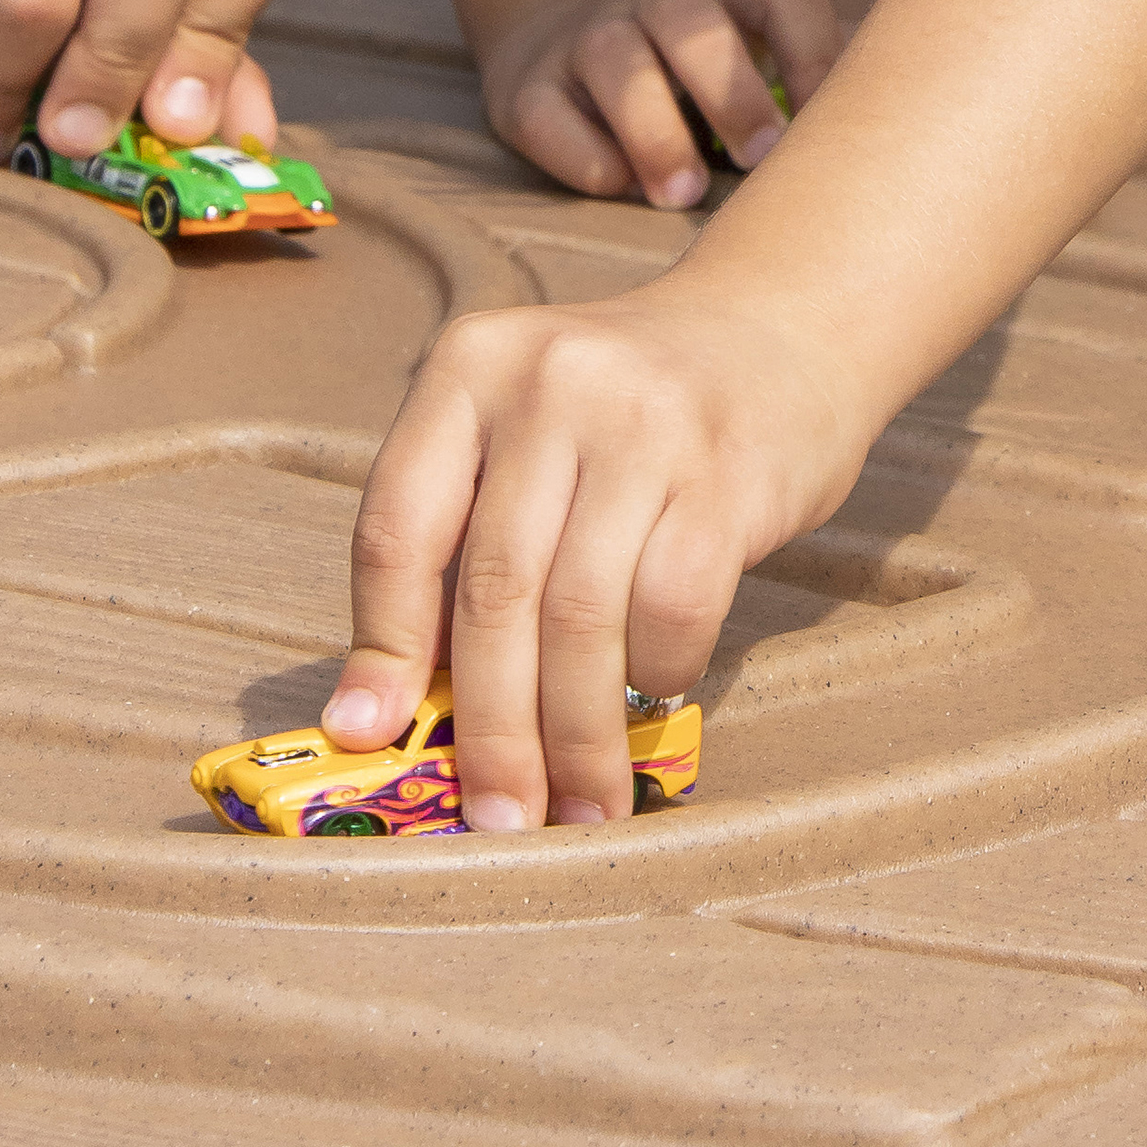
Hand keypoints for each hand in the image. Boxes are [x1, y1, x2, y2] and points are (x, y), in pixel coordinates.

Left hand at [325, 276, 873, 825]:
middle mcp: (547, 383)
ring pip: (580, 617)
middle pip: (492, 589)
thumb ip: (465, 542)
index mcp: (469, 367)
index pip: (397, 526)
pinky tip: (657, 699)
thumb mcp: (525, 437)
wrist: (777, 328)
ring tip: (579, 807)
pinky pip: (672, 608)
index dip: (382, 646)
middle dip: (490, 727)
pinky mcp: (724, 471)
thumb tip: (395, 710)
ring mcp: (641, 422)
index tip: (370, 737)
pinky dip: (657, 675)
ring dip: (575, 736)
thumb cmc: (627, 416)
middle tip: (497, 818)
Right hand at [477, 0, 845, 210]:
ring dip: (653, 126)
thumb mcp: (747, 60)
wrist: (555, 24)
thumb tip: (901, 159)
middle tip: (761, 160)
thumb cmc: (689, 77)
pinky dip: (580, 152)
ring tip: (683, 193)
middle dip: (731, 88)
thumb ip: (809, 92)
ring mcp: (584, 40)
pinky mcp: (524, 88)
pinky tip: (615, 188)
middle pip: (692, 17)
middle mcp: (654, 3)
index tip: (835, 119)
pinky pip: (546, 111)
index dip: (815, 46)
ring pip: (614, 56)